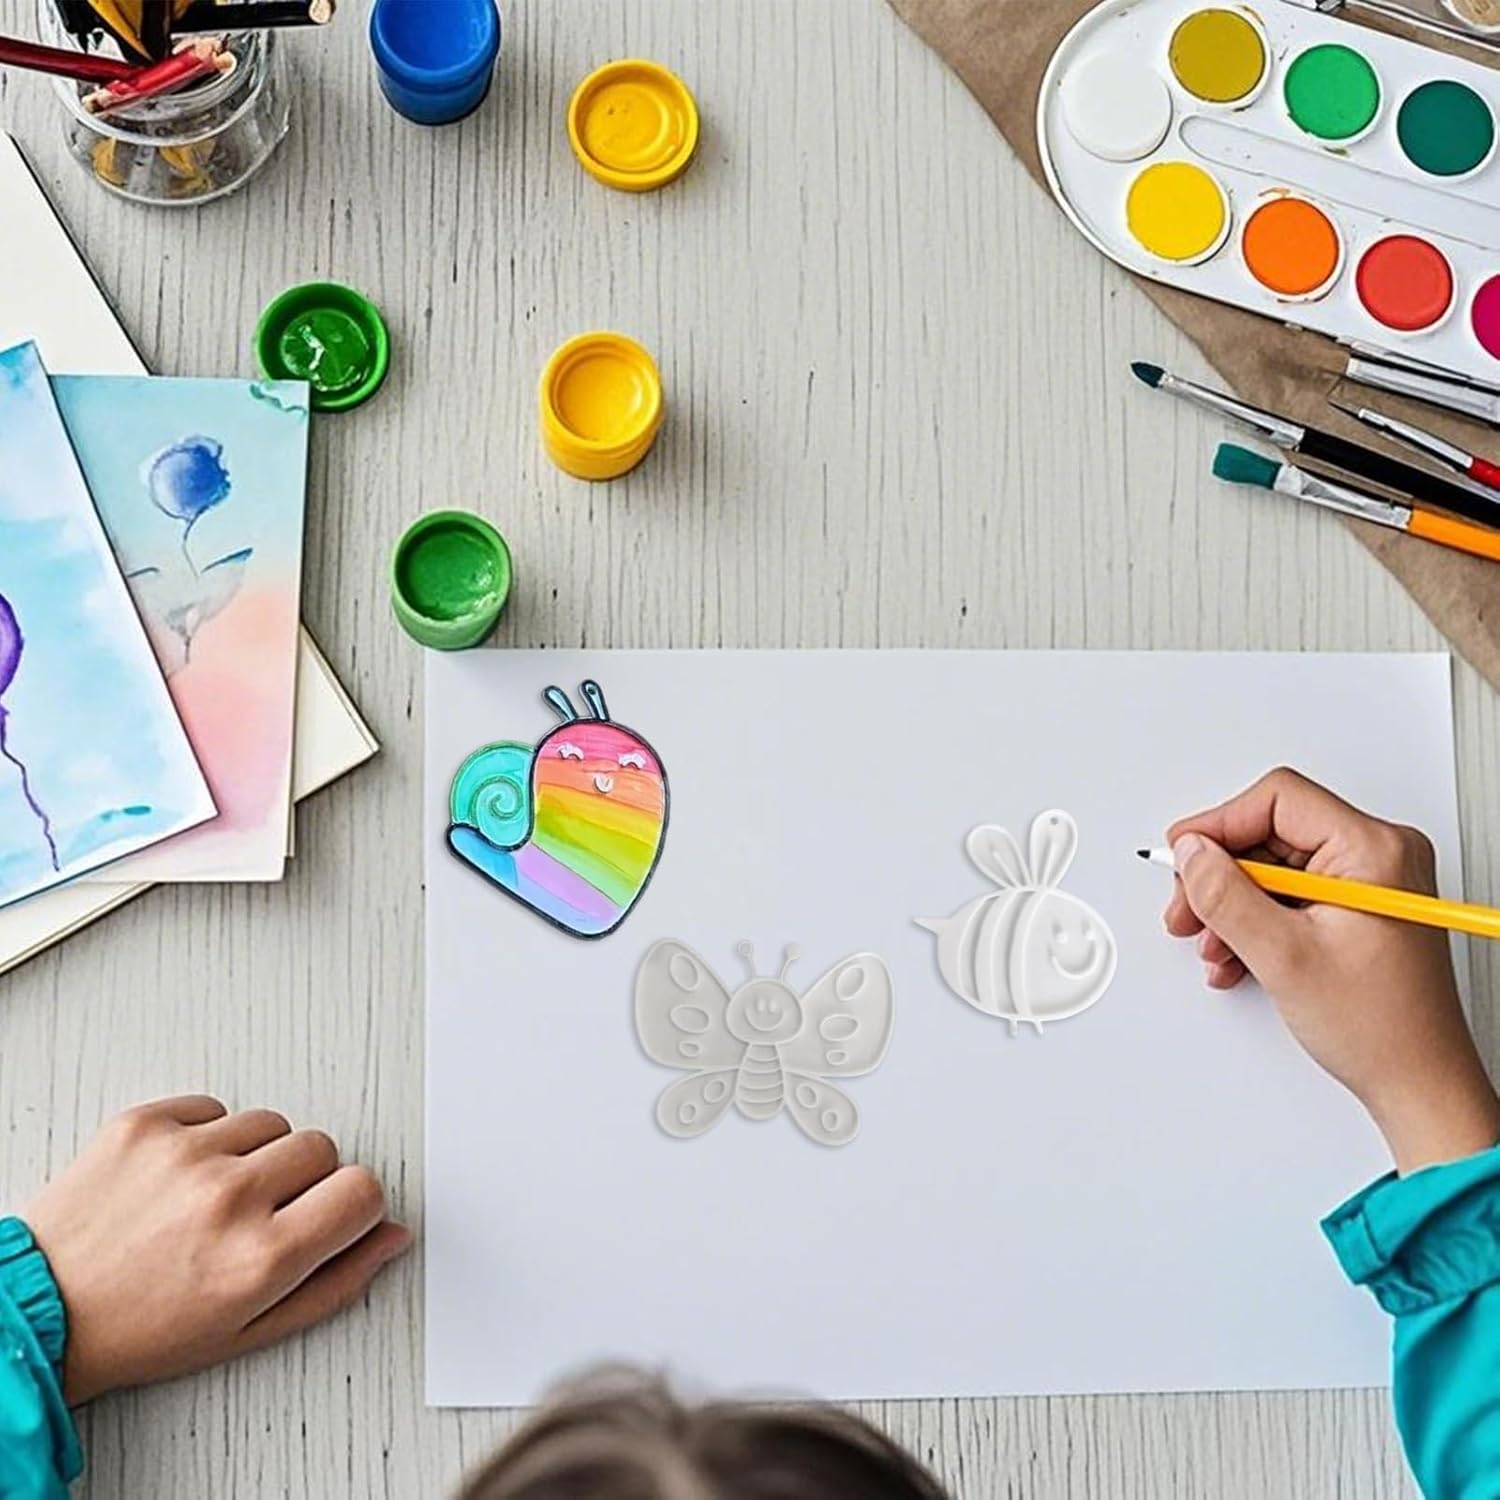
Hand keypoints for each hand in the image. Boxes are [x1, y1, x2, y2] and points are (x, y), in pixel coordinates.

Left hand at [21, 1095, 410, 1405]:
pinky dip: (206, 1134)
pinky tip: (181, 1176)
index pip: (362, 1190)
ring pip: (271, 1122)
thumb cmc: (137, 1330)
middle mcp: (228, 1200)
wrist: (37, 1312)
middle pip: (321, 1148)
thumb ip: (334, 1283)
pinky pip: (214, 1106)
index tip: (332, 1213)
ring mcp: (184, 1156)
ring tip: (212, 1197)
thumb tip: (388, 1237)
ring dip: (255, 1154)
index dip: (353, 1204)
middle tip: (260, 1215)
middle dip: (302, 1180)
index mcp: (260, 1259)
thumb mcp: (248, 1331)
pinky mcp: (144, 1125)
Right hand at [1163, 767, 1499, 1175]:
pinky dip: (1256, 921)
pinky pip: (1290, 894)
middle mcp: (1379, 855)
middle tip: (1189, 908)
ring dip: (1233, 905)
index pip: (1277, 801)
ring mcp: (1370, 882)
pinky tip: (1238, 955)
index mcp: (1375, 850)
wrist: (1417, 1084)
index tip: (1185, 855)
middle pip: (1270, 833)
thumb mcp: (1283, 957)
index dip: (1219, 825)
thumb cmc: (1382, 1029)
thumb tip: (1193, 853)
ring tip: (1215, 945)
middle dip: (1221, 876)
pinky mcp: (1358, 907)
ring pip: (1273, 867)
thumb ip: (1227, 895)